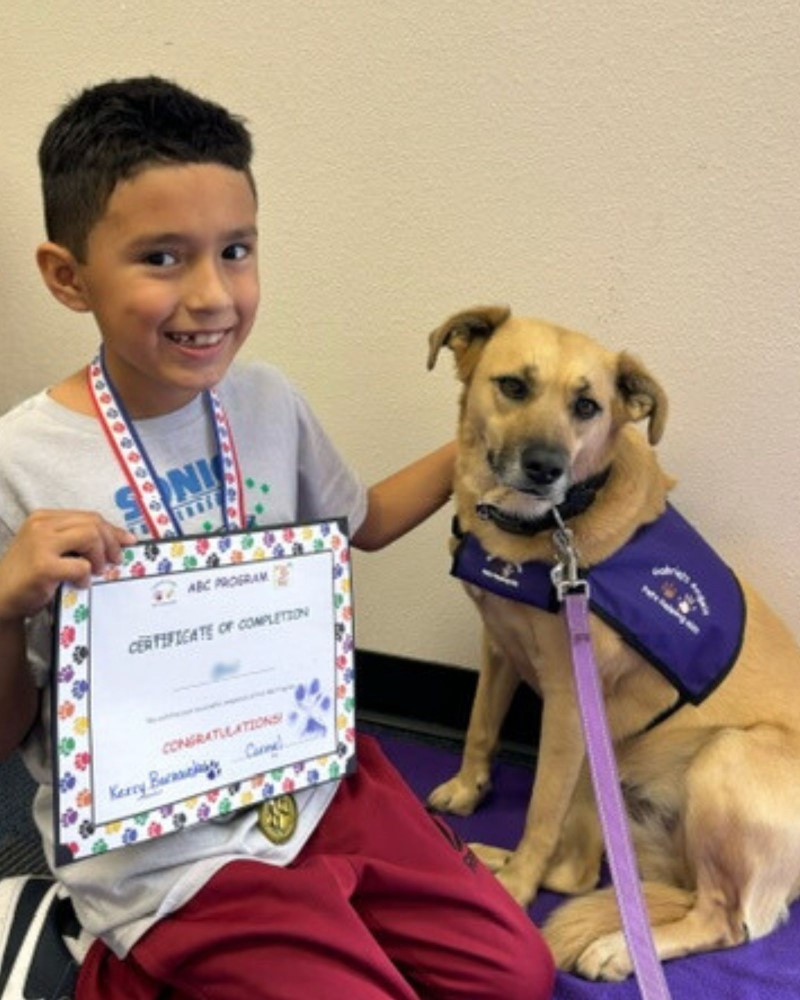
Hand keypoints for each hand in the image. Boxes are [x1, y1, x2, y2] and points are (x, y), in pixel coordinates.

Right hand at [0, 510, 134, 620]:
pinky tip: (80, 584)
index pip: (88, 516)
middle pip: (93, 523)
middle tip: (114, 561)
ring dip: (100, 556)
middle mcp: (41, 525)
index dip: (112, 529)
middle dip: (111, 542)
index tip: (128, 542)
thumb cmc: (29, 575)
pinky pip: (81, 566)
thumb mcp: (50, 548)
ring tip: (97, 571)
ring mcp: (41, 544)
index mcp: (44, 517)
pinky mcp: (43, 566)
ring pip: (90, 537)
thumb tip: (119, 540)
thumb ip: (75, 539)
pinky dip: (86, 577)